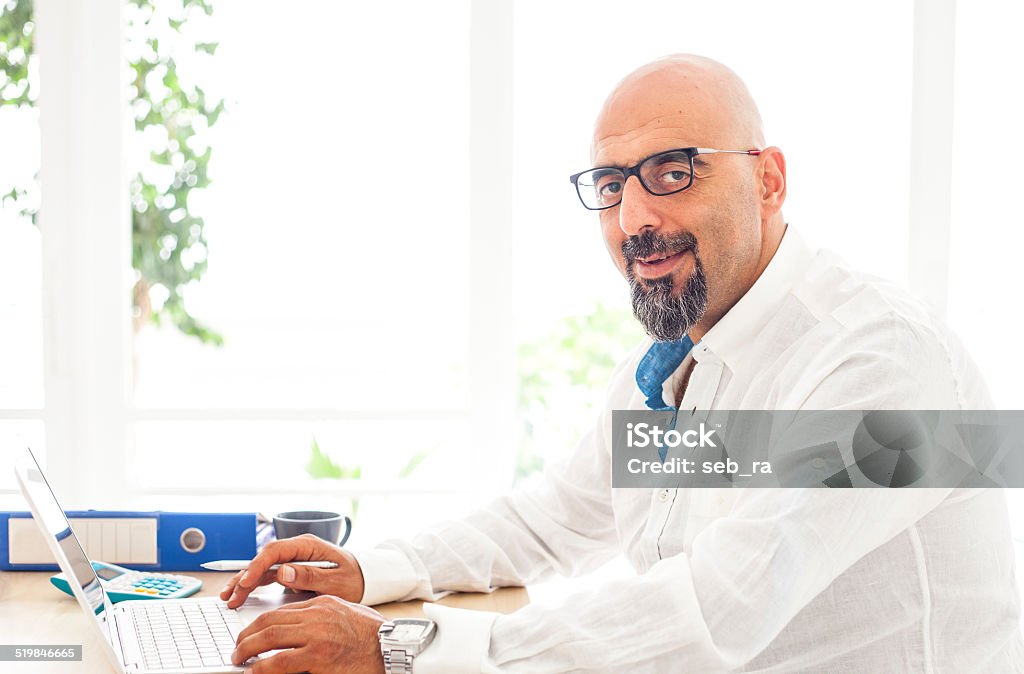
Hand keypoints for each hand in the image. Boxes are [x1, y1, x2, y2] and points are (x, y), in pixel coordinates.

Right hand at [220, 534, 364, 608]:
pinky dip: (252, 585)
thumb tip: (283, 571)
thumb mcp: (337, 580)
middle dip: (245, 576)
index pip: (276, 551)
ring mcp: (292, 560)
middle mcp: (297, 550)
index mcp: (309, 546)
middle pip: (264, 559)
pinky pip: (266, 576)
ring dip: (244, 582)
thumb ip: (311, 575)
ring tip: (228, 597)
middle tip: (231, 595)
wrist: (364, 579)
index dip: (258, 566)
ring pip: (262, 568)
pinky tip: (239, 594)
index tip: (247, 582)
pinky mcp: (290, 571)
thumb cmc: (354, 578)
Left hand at [231, 594, 385, 672]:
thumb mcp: (346, 614)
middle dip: (247, 635)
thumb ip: (322, 616)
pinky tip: (255, 671)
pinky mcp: (318, 657)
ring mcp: (316, 636)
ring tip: (239, 659)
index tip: (250, 633)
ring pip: (269, 638)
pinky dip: (262, 667)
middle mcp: (316, 616)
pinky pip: (280, 662)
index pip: (281, 610)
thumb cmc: (373, 635)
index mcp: (322, 604)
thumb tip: (298, 629)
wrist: (392, 648)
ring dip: (248, 649)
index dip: (260, 623)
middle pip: (269, 621)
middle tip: (238, 648)